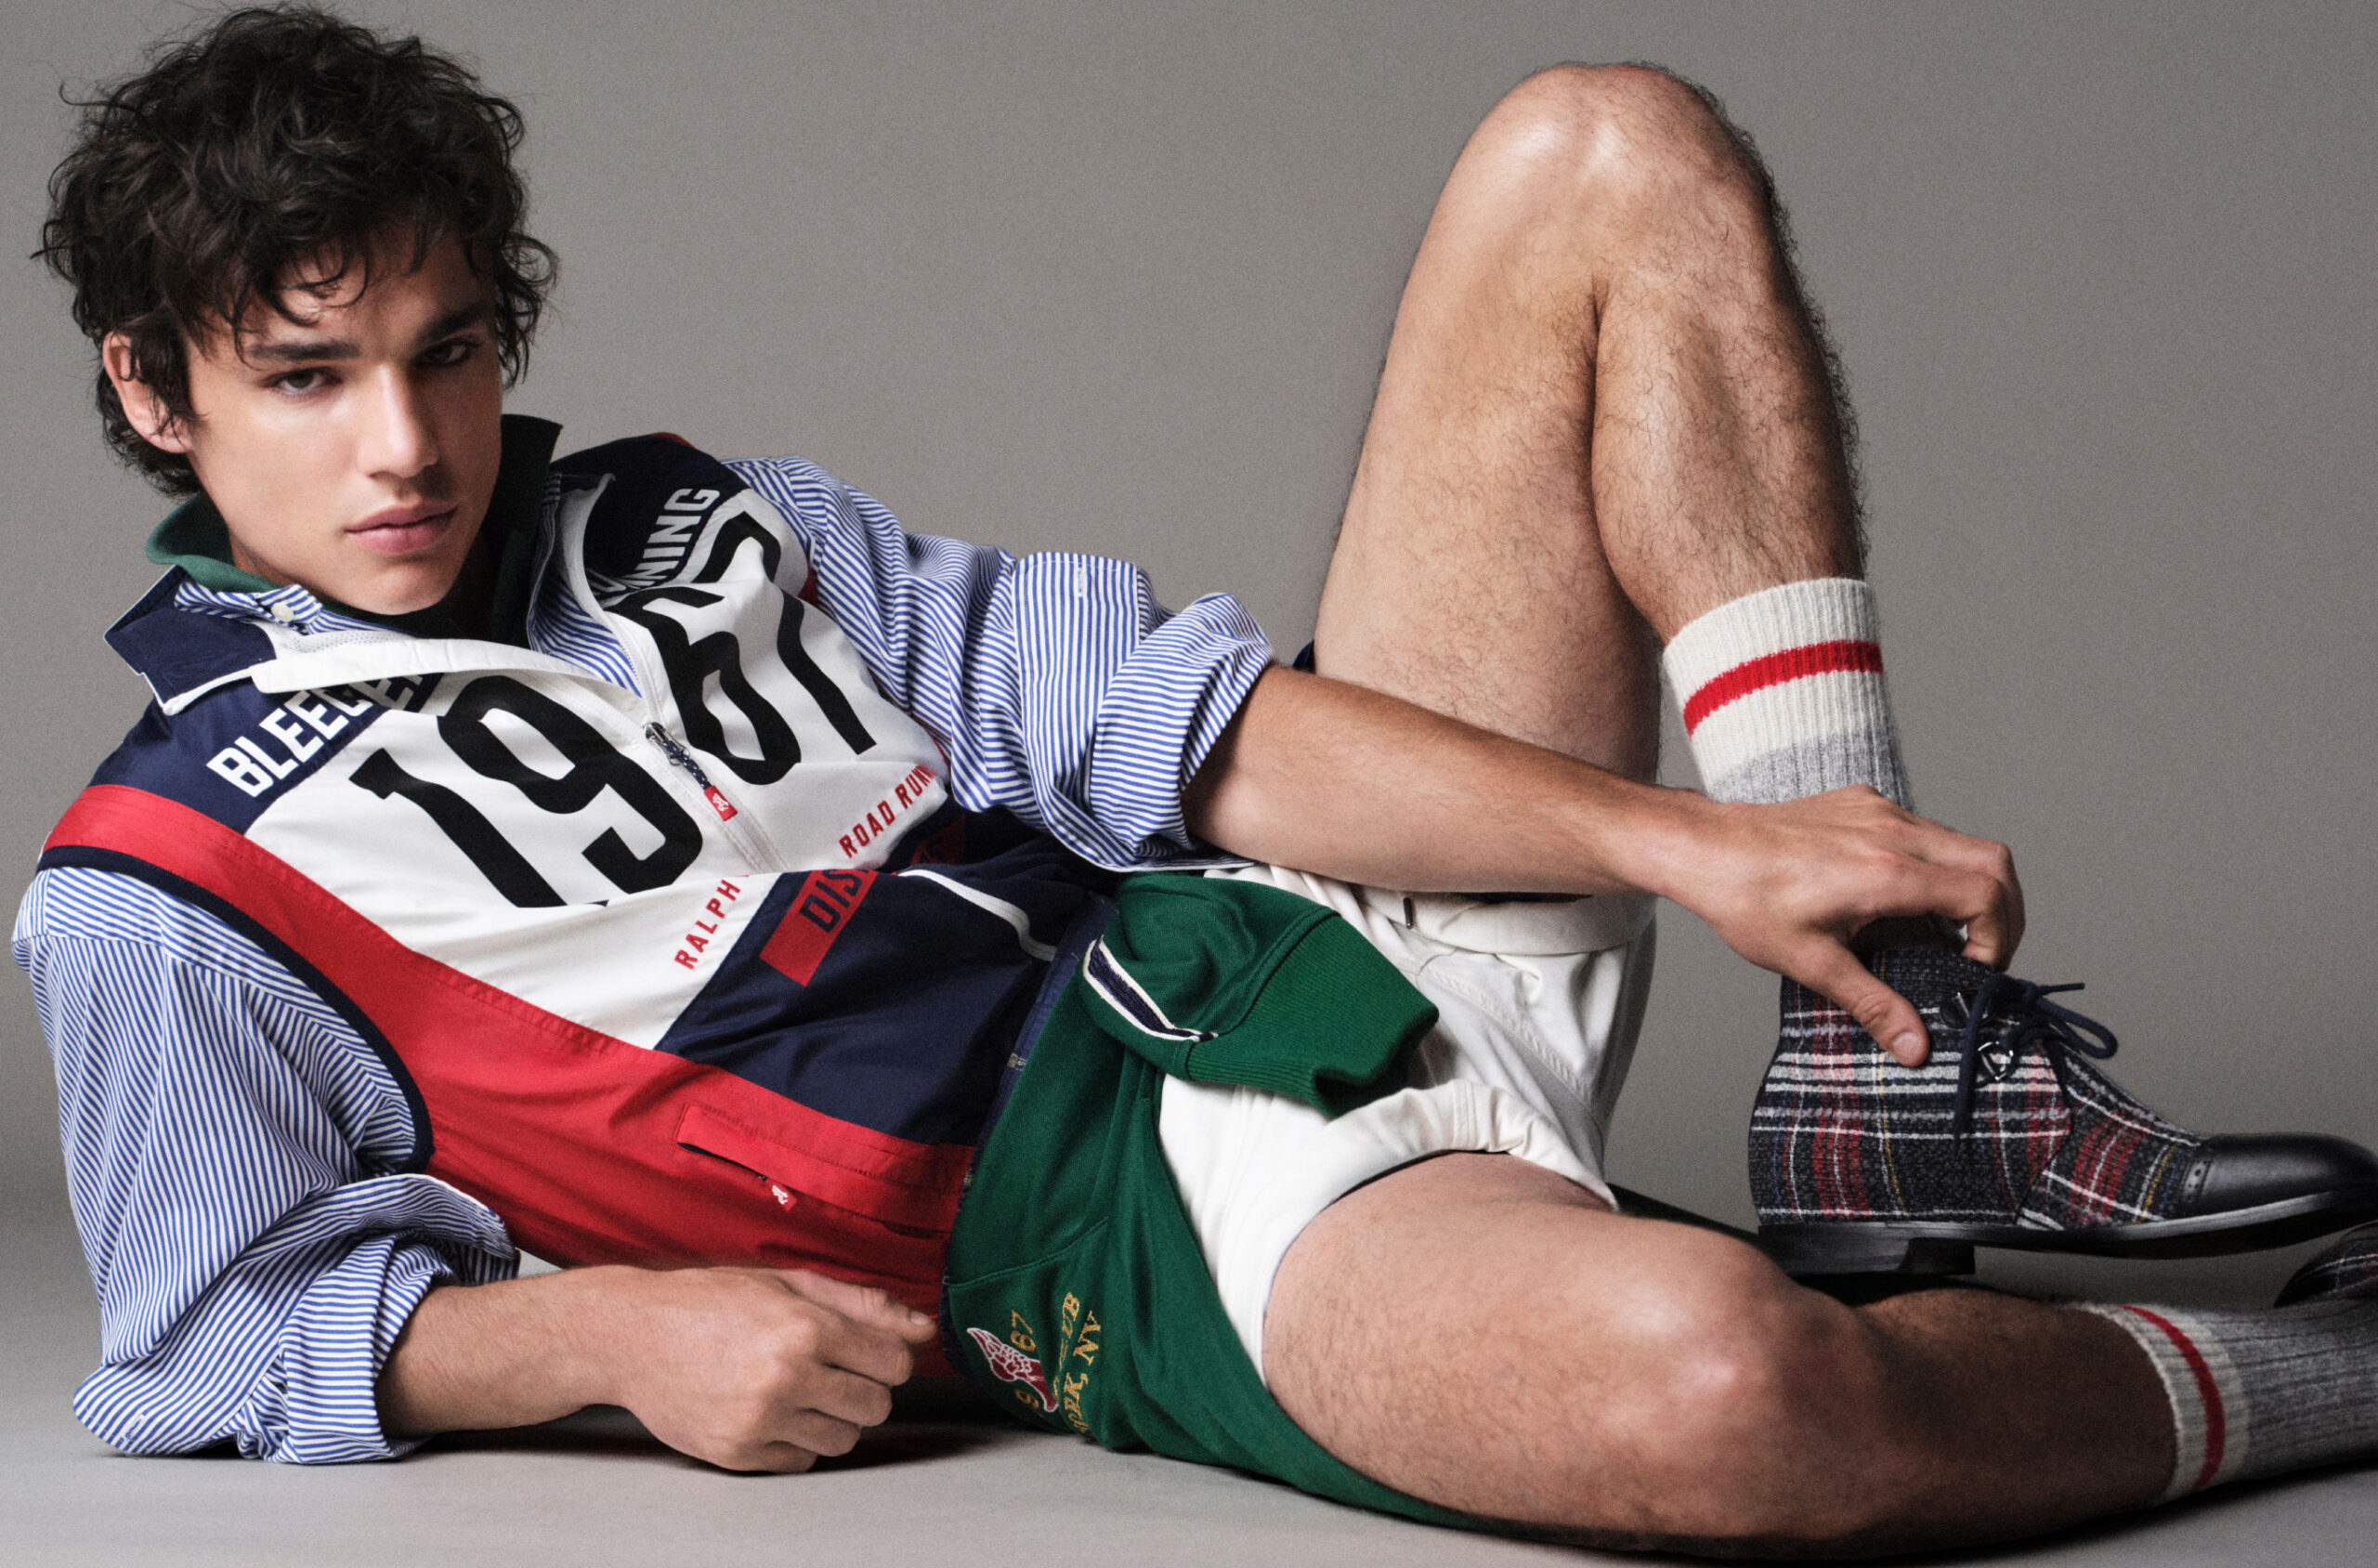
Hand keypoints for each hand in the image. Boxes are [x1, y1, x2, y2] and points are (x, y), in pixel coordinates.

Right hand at [381, 1263, 940, 1472]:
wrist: (631, 1337)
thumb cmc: (712, 1301)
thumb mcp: (789, 1283)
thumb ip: (863, 1304)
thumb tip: (923, 1328)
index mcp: (806, 1327)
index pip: (894, 1364)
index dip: (885, 1358)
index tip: (865, 1352)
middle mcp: (787, 1376)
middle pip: (875, 1406)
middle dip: (862, 1388)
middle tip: (828, 1370)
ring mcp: (761, 1420)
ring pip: (842, 1439)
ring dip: (831, 1417)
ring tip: (797, 1389)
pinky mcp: (738, 1453)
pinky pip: (802, 1460)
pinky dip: (796, 1440)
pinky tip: (769, 1410)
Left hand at [1651, 785, 2023, 1066]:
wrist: (1701, 848)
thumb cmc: (1746, 900)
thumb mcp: (1810, 963)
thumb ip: (1871, 1003)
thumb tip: (1916, 1047)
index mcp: (1886, 872)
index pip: (1986, 893)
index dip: (1998, 938)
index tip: (1971, 970)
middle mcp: (1892, 831)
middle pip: (1993, 862)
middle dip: (2003, 913)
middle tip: (1980, 956)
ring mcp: (1879, 810)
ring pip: (1962, 843)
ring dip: (1968, 889)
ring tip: (1939, 936)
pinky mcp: (1863, 803)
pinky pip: (1924, 831)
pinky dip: (1934, 867)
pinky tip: (1900, 901)